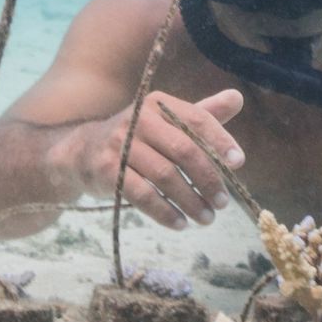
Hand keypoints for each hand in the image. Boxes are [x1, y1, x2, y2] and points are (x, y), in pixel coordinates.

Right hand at [68, 88, 244, 229]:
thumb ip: (203, 112)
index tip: (238, 163)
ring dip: (190, 201)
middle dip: (208, 179)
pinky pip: (142, 195)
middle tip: (223, 202)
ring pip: (165, 176)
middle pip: (183, 150)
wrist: (83, 151)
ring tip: (207, 218)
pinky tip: (180, 224)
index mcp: (159, 104)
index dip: (220, 140)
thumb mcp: (168, 120)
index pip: (196, 119)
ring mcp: (120, 145)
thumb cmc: (139, 137)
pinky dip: (164, 212)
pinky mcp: (106, 171)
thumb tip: (237, 98)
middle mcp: (139, 120)